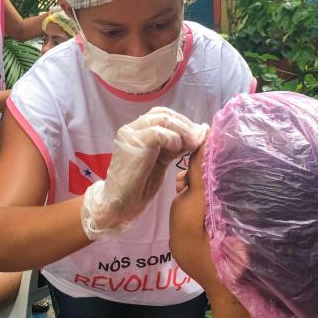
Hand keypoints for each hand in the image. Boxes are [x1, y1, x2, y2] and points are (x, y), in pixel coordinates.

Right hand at [80, 107, 207, 239]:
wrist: (118, 204)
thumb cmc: (138, 186)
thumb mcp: (160, 161)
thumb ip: (173, 147)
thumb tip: (195, 136)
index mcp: (137, 131)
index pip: (163, 115)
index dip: (183, 122)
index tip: (198, 136)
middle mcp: (132, 128)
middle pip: (164, 114)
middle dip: (186, 125)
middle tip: (199, 140)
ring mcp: (131, 135)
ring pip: (163, 119)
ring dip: (183, 131)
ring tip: (193, 145)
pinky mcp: (134, 144)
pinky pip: (159, 133)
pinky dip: (173, 139)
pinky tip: (178, 150)